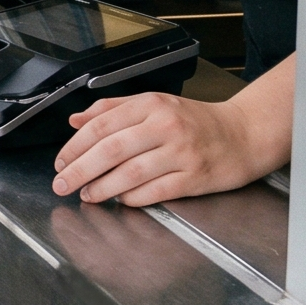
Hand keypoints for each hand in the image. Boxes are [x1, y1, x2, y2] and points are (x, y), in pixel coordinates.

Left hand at [50, 86, 286, 206]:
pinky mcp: (194, 177)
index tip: (60, 161)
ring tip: (87, 195)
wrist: (245, 134)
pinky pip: (155, 191)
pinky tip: (120, 200)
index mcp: (151, 104)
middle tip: (62, 183)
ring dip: (102, 187)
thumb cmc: (196, 121)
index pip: (102, 124)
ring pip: (130, 172)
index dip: (75, 146)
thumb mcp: (155, 104)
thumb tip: (76, 120)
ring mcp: (181, 152)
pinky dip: (133, 198)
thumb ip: (113, 109)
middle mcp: (165, 125)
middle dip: (80, 169)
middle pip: (111, 149)